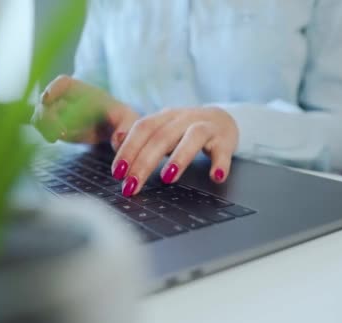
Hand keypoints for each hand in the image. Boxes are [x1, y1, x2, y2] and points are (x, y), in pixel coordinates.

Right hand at [32, 75, 138, 149]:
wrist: (116, 130)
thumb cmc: (123, 120)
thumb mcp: (128, 121)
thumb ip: (126, 128)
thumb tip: (118, 138)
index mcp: (85, 92)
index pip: (64, 82)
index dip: (53, 88)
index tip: (47, 100)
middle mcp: (69, 99)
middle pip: (48, 100)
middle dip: (48, 115)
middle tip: (60, 132)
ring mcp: (60, 112)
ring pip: (41, 114)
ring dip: (45, 125)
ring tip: (56, 137)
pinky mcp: (56, 126)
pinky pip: (43, 127)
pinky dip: (45, 132)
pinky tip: (54, 139)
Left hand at [111, 107, 238, 196]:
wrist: (223, 120)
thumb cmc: (185, 131)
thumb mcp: (161, 130)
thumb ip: (139, 137)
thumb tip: (116, 141)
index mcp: (165, 116)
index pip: (143, 128)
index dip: (128, 149)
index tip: (118, 172)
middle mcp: (184, 118)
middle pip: (162, 137)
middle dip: (144, 163)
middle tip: (132, 186)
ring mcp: (206, 127)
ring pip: (192, 137)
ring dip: (179, 158)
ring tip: (167, 179)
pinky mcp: (225, 139)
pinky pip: (223, 150)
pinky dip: (220, 163)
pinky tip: (215, 177)